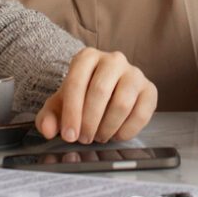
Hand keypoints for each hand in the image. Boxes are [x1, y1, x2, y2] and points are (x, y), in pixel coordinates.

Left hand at [35, 48, 156, 142]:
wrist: (108, 93)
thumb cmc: (81, 97)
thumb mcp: (60, 105)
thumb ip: (48, 117)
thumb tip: (47, 129)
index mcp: (87, 57)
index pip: (77, 82)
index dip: (71, 113)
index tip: (69, 135)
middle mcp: (113, 60)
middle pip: (100, 92)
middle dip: (89, 121)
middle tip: (84, 138)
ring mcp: (134, 73)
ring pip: (122, 103)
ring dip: (107, 127)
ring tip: (99, 136)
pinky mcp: (150, 89)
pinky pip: (141, 113)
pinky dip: (127, 130)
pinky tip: (116, 134)